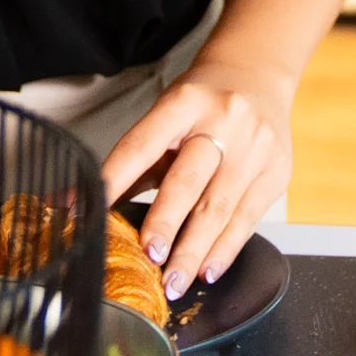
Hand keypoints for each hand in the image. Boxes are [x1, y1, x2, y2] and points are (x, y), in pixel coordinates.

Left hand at [104, 58, 295, 298]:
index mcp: (183, 102)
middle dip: (165, 223)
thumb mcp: (165, 118)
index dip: (116, 179)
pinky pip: (248, 218)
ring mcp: (255, 146)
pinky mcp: (277, 171)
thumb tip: (78, 204)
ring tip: (173, 281)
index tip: (92, 211)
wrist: (258, 74)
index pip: (142, 144)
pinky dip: (225, 249)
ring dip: (194, 250)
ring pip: (219, 207)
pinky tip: (207, 270)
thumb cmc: (201, 103)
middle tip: (149, 257)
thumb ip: (132, 163)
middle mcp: (223, 120)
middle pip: (188, 179)